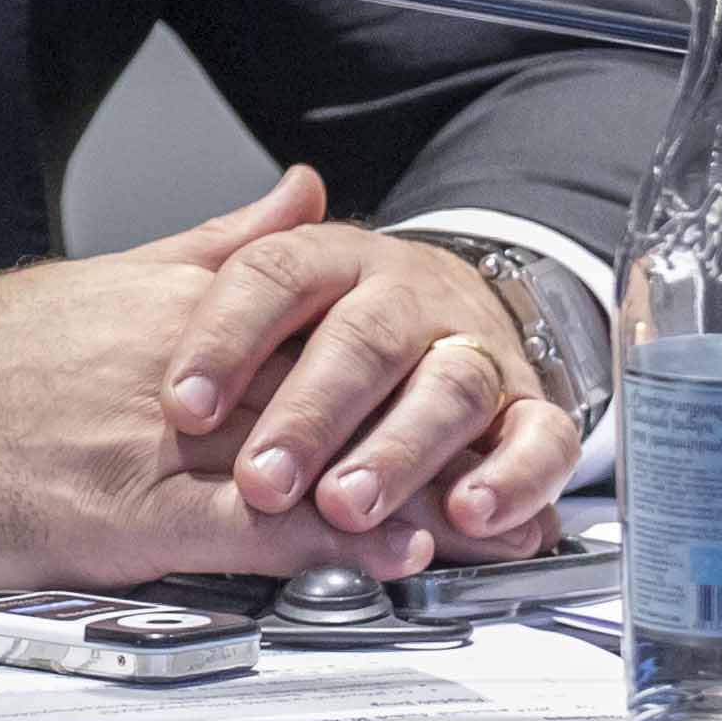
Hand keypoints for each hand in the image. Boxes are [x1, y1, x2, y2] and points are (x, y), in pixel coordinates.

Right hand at [0, 170, 574, 588]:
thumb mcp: (104, 279)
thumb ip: (219, 242)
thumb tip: (305, 192)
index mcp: (179, 304)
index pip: (325, 324)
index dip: (417, 359)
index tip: (486, 383)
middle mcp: (179, 365)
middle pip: (337, 395)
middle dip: (435, 431)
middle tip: (522, 464)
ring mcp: (150, 442)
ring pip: (304, 459)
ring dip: (405, 489)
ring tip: (489, 517)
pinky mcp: (116, 514)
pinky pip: (240, 525)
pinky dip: (321, 537)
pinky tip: (382, 550)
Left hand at [162, 225, 587, 571]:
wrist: (456, 317)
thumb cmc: (340, 320)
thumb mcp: (273, 291)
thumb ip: (231, 262)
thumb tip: (252, 206)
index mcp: (333, 260)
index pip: (275, 277)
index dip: (227, 338)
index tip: (182, 404)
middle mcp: (409, 298)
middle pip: (364, 340)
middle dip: (312, 414)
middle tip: (264, 480)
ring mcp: (475, 350)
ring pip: (448, 387)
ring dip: (401, 451)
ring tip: (349, 506)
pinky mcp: (531, 408)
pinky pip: (539, 438)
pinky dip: (514, 477)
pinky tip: (473, 513)